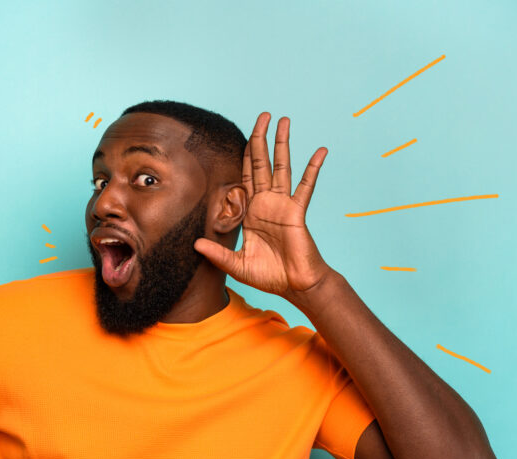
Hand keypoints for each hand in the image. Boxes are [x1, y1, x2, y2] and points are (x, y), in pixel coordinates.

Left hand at [194, 112, 334, 303]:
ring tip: (284, 121)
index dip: (245, 155)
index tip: (245, 136)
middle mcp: (267, 203)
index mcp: (251, 212)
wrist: (295, 286)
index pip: (246, 176)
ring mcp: (283, 205)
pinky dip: (314, 167)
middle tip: (263, 115)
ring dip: (282, 143)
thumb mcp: (236, 264)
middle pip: (262, 163)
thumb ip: (217, 253)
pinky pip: (306, 185)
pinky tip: (321, 150)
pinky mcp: (297, 211)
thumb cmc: (270, 276)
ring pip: (281, 166)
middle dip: (260, 138)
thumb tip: (195, 244)